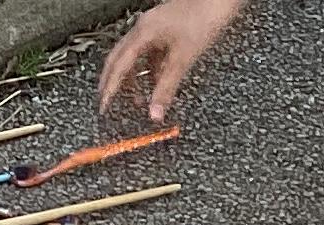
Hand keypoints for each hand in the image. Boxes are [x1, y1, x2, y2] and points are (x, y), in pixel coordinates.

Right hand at [98, 0, 242, 124]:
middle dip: (114, 82)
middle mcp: (144, 28)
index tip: (104, 106)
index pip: (119, 66)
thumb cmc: (204, 18)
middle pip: (120, 59)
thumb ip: (167, 88)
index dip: (110, 88)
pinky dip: (151, 70)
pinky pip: (151, 53)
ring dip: (135, 78)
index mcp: (143, 33)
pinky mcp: (166, 29)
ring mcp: (155, 28)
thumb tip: (154, 113)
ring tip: (139, 99)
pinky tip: (158, 82)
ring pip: (136, 56)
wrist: (220, 0)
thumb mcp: (183, 58)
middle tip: (109, 102)